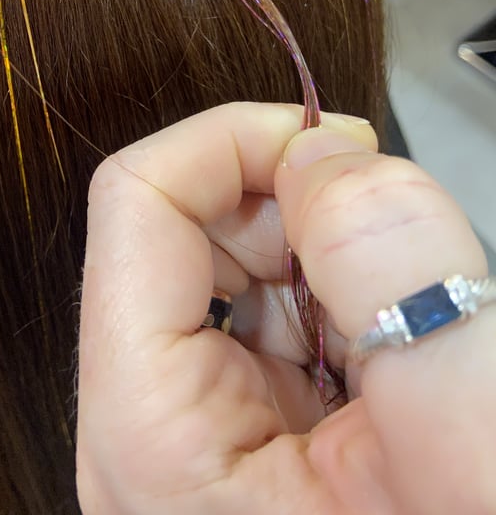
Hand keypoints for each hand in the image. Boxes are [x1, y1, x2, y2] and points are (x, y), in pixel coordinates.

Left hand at [77, 103, 494, 514]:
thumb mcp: (463, 452)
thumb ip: (399, 283)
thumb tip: (326, 158)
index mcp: (150, 438)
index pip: (135, 202)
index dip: (235, 144)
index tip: (339, 151)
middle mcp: (144, 426)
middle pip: (177, 221)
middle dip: (295, 207)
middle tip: (398, 253)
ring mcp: (188, 422)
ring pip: (227, 253)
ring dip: (328, 254)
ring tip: (407, 325)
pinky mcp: (233, 419)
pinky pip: (266, 304)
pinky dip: (338, 294)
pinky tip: (389, 354)